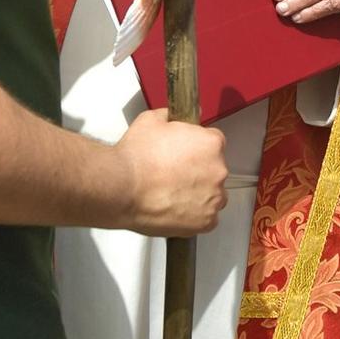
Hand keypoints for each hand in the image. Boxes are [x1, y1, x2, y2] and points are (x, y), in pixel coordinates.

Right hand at [117, 109, 227, 236]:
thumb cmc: (135, 158)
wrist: (121, 188)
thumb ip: (171, 116)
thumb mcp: (151, 120)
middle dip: (198, 170)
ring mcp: (213, 198)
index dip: (197, 147)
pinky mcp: (205, 222)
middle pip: (214, 168)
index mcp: (211, 143)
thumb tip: (174, 117)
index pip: (214, 141)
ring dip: (198, 192)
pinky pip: (206, 217)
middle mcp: (218, 170)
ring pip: (212, 194)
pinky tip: (174, 207)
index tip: (186, 153)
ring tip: (172, 192)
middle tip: (173, 173)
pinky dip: (194, 214)